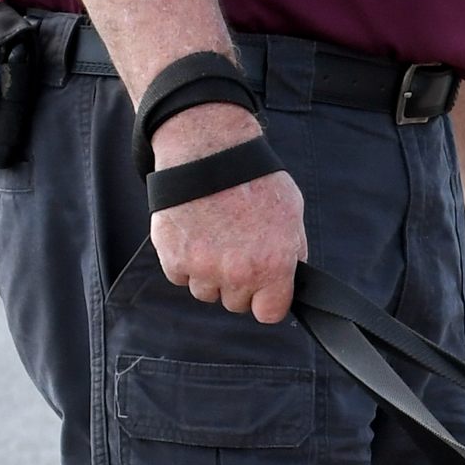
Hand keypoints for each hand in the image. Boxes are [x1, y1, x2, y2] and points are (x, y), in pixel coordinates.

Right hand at [144, 102, 305, 324]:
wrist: (208, 151)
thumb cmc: (253, 178)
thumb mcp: (292, 214)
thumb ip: (291, 252)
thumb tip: (291, 277)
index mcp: (272, 266)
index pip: (269, 313)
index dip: (267, 300)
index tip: (263, 288)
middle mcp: (237, 273)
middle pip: (235, 303)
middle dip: (237, 283)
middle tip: (235, 249)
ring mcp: (202, 267)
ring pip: (205, 292)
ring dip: (209, 274)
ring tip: (213, 238)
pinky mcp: (173, 257)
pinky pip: (179, 276)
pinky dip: (183, 261)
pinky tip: (194, 233)